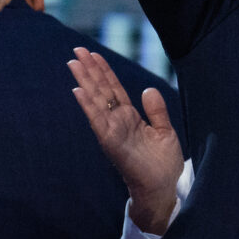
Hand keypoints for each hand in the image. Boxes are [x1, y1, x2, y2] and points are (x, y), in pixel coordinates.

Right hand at [69, 48, 182, 234]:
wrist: (164, 188)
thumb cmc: (164, 164)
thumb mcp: (164, 131)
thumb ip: (156, 111)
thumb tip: (148, 89)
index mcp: (129, 117)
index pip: (113, 89)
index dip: (104, 71)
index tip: (93, 54)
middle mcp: (117, 122)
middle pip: (101, 90)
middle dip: (89, 70)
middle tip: (77, 50)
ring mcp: (112, 131)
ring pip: (96, 101)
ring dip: (84, 81)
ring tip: (73, 63)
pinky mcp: (111, 142)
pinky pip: (97, 120)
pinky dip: (88, 105)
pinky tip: (79, 90)